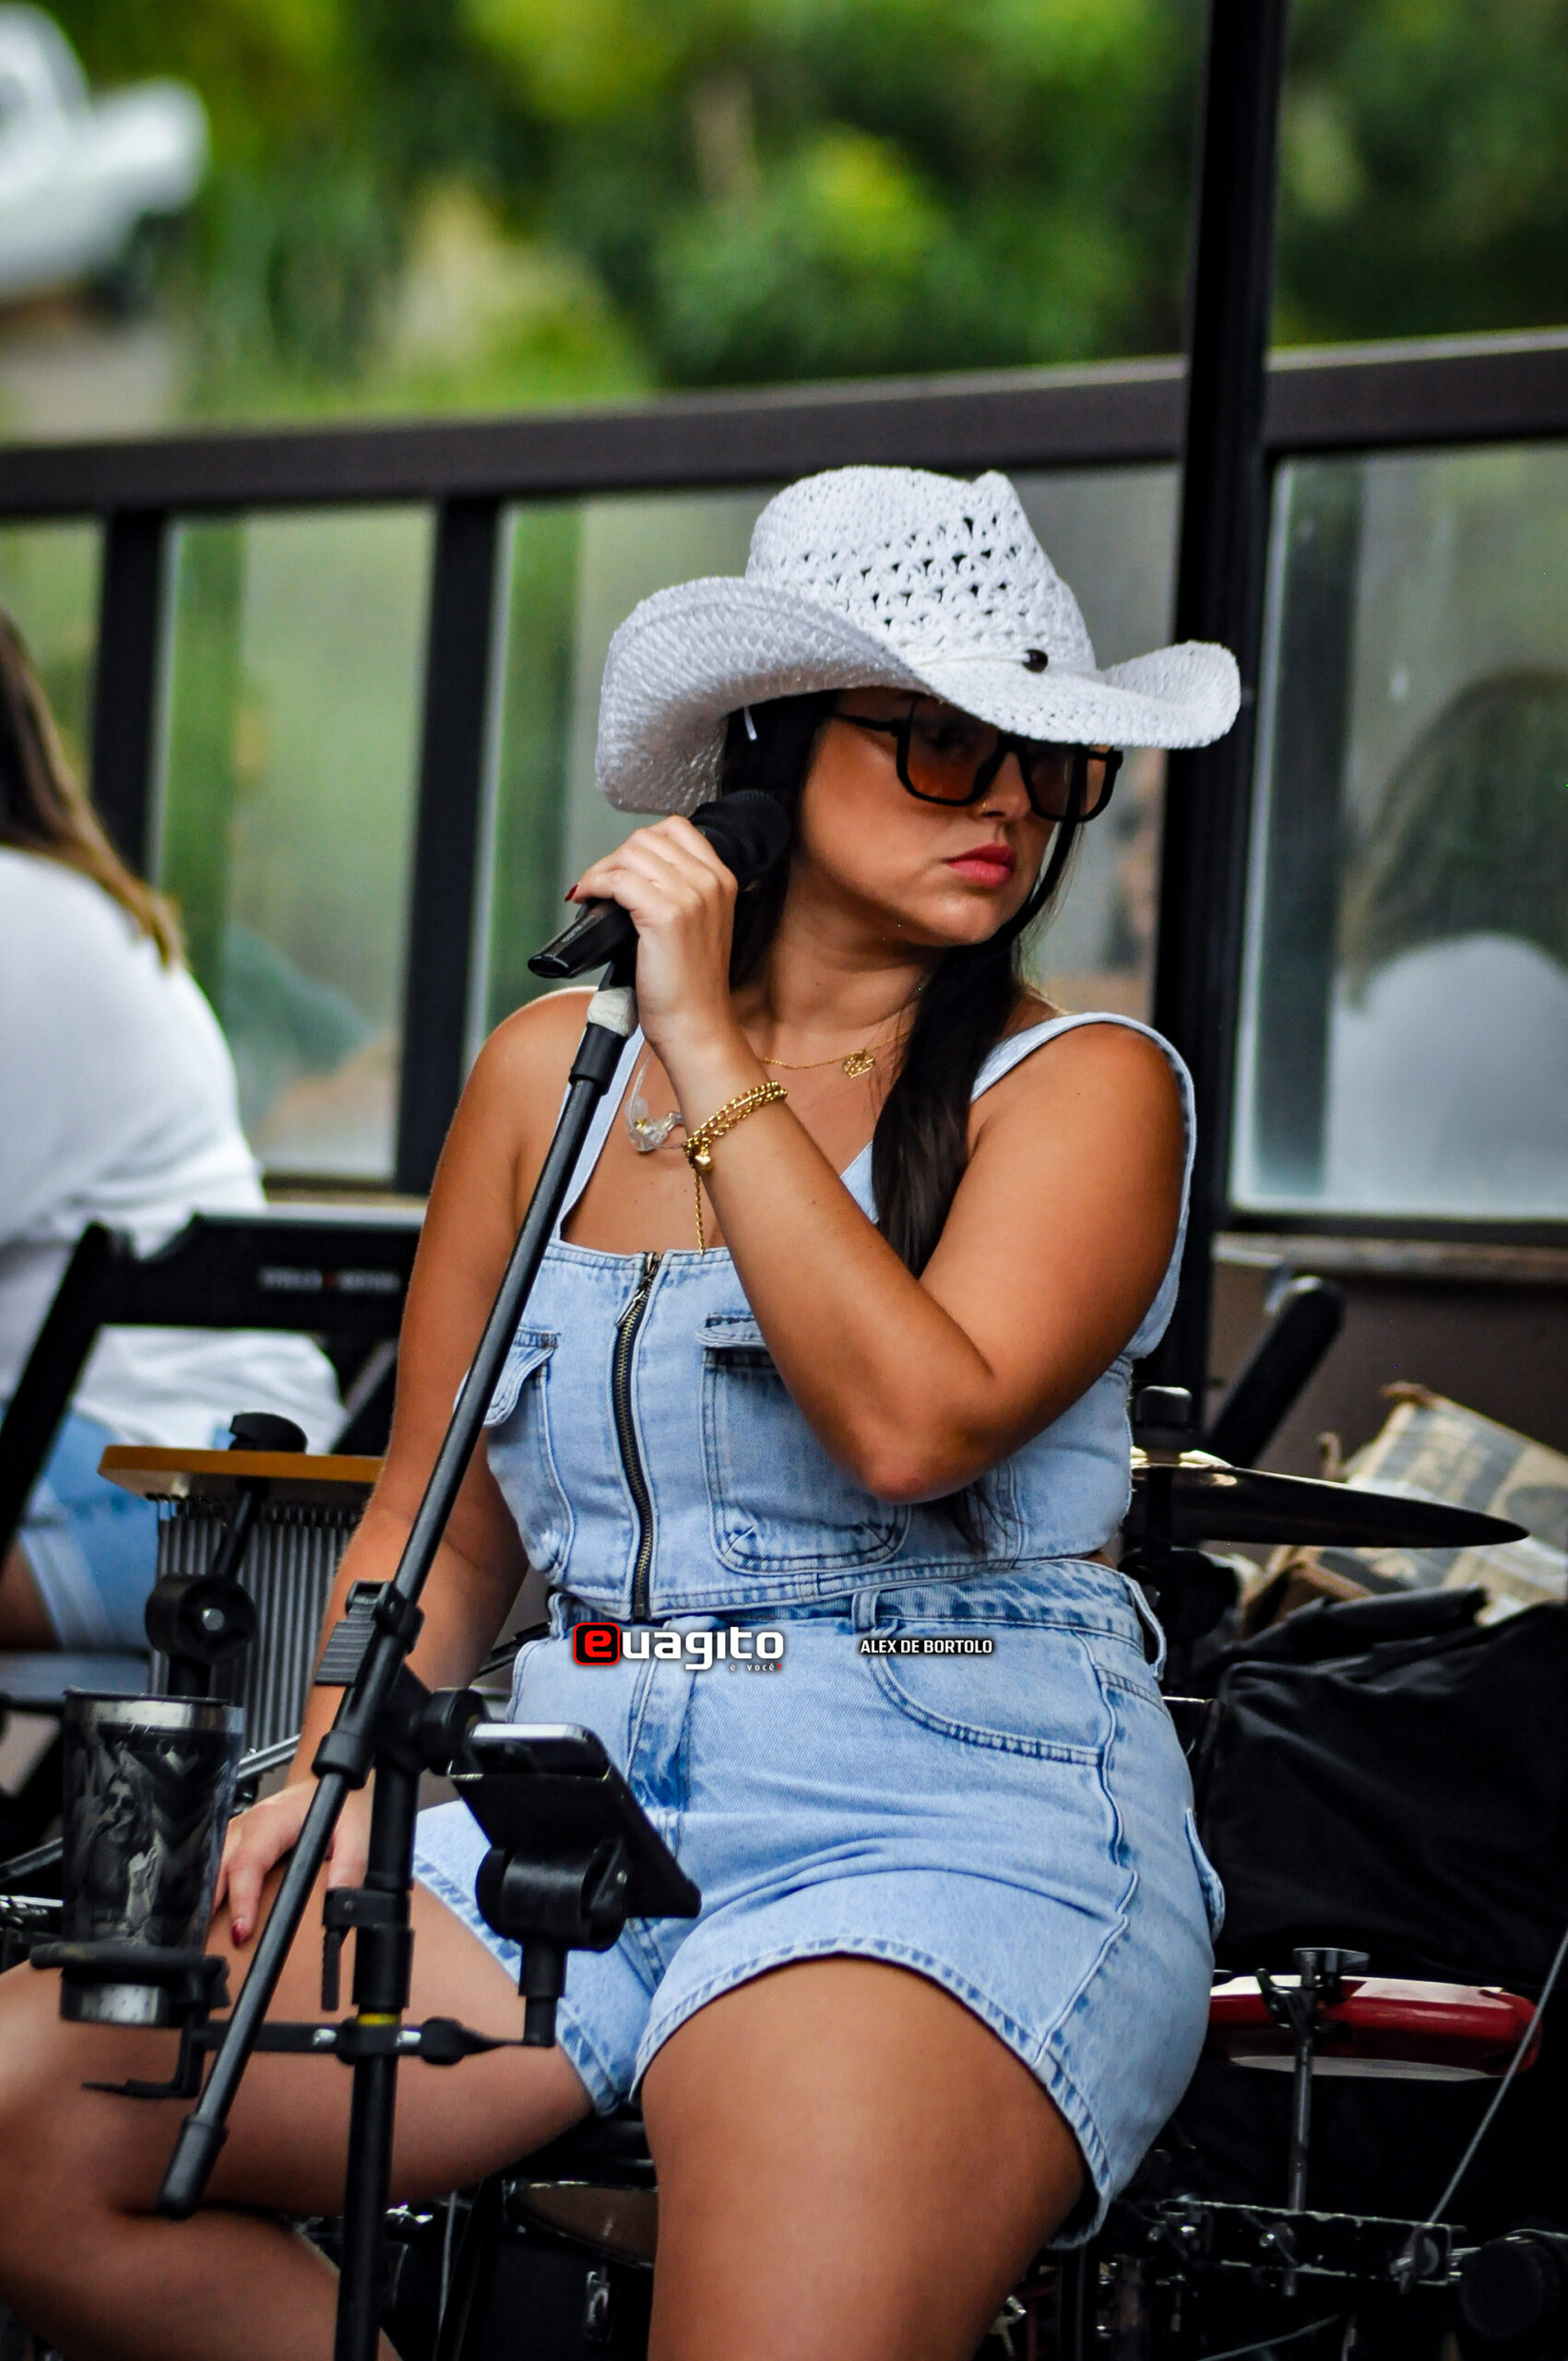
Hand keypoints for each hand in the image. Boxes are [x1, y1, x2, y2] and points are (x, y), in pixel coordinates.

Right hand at [215, 1778, 372, 1945]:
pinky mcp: (238, 1837)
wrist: (335, 1777)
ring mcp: (240, 1828)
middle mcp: (249, 1823)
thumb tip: (338, 1906)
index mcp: (273, 1820)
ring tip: (209, 1935)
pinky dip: (214, 1888)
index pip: (247, 1863)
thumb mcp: (356, 1832)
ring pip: (212, 1866)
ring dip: (209, 1899)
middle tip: (215, 1943)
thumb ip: (349, 1869)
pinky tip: (216, 1911)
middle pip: (218, 1868)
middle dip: (212, 1906)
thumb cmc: (340, 1800)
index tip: (241, 1931)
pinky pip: (217, 1863)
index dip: (241, 1899)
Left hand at [569, 818, 742, 1065]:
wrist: (696, 1025)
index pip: (675, 829)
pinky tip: (587, 900)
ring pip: (630, 855)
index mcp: (722, 879)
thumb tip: (629, 873)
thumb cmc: (690, 986)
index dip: (639, 845)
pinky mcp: (666, 915)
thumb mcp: (698, 926)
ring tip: (592, 893)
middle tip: (600, 885)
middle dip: (615, 858)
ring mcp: (690, 896)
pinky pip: (618, 880)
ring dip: (601, 871)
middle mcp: (710, 881)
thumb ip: (678, 892)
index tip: (622, 868)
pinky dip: (595, 884)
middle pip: (647, 839)